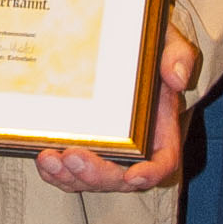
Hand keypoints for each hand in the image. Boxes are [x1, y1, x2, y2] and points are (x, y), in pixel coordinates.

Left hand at [37, 31, 196, 197]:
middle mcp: (134, 149)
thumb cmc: (149, 50)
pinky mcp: (82, 149)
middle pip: (119, 178)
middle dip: (96, 174)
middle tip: (74, 157)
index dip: (149, 174)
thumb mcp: (168, 44)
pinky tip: (43, 159)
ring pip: (90, 180)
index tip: (133, 176)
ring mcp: (106, 153)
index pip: (162, 163)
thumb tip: (177, 78)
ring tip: (50, 160)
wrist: (121, 47)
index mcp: (161, 131)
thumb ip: (179, 56)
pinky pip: (69, 172)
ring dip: (70, 177)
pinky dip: (55, 173)